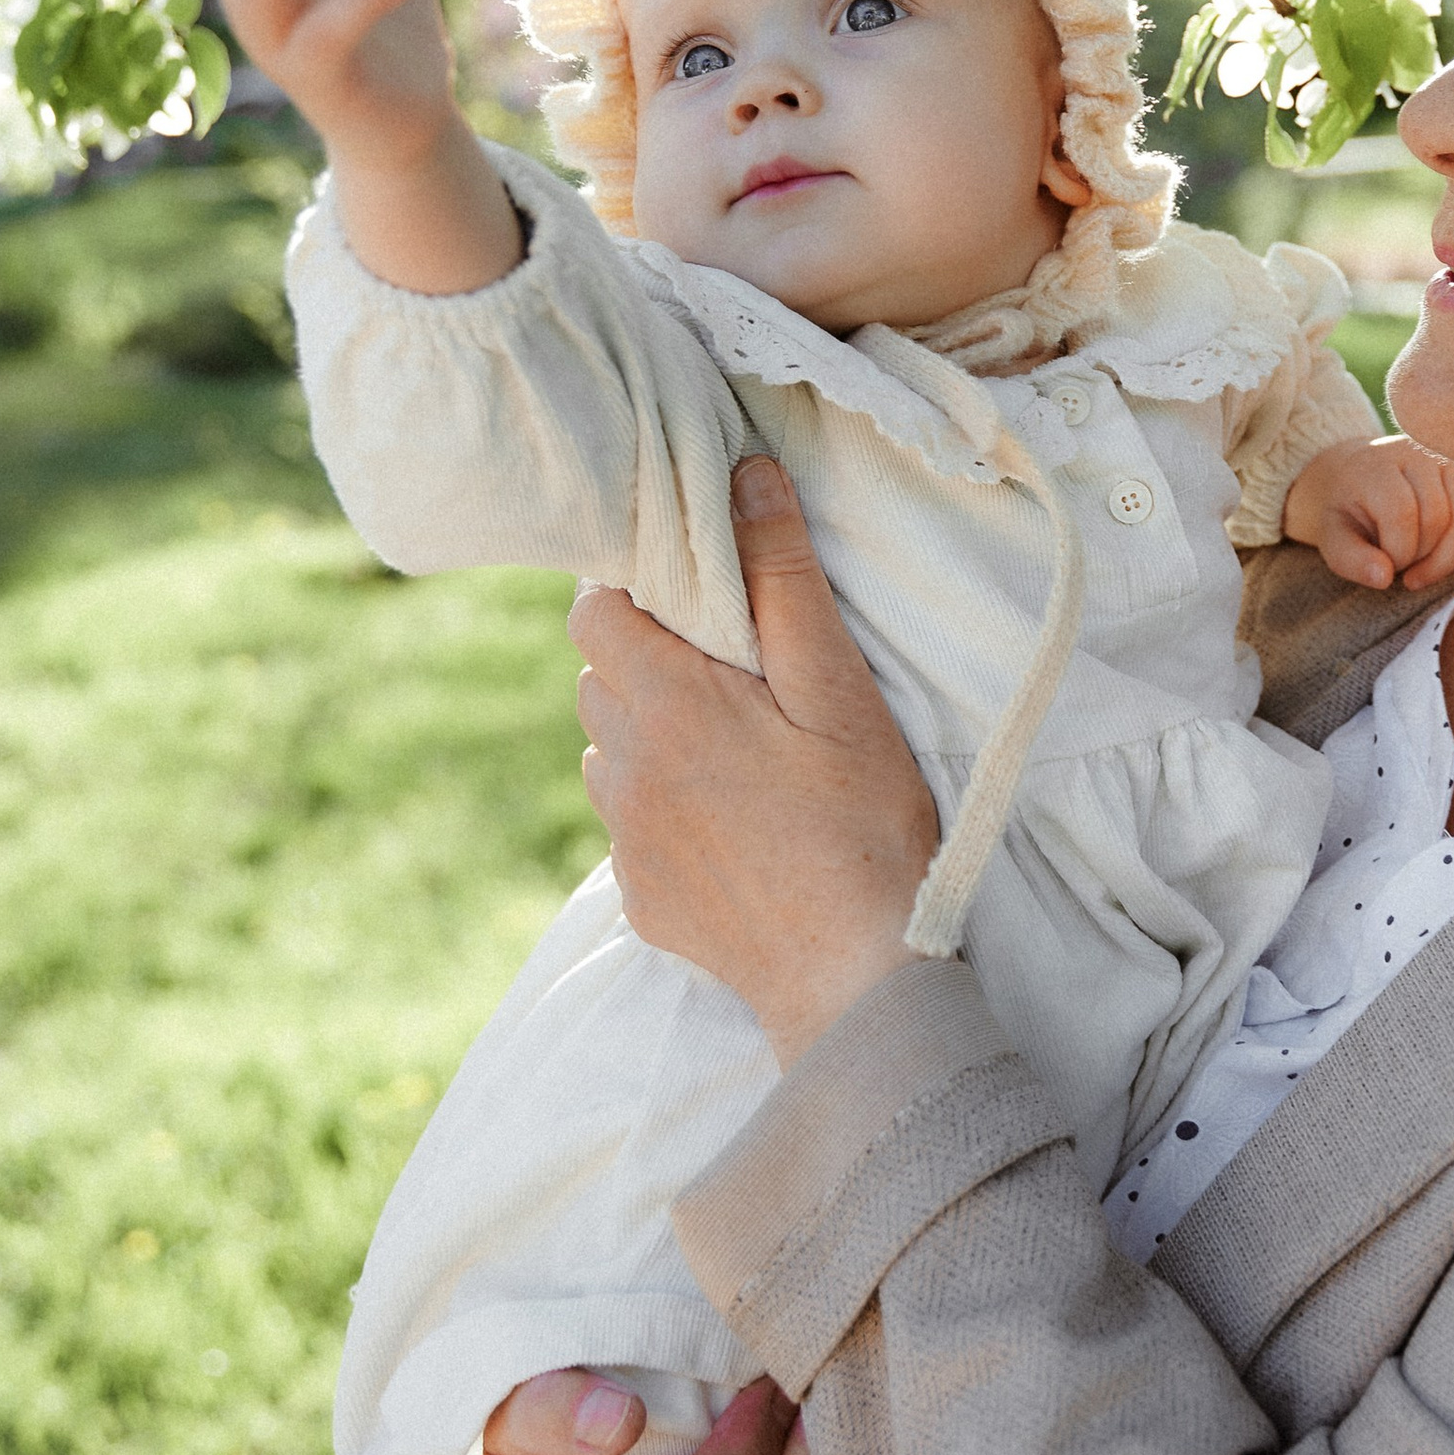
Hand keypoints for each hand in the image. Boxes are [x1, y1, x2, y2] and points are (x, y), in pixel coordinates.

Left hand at [572, 457, 938, 1062]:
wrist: (854, 980)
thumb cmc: (860, 825)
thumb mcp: (838, 690)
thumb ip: (782, 579)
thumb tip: (743, 474)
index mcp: (665, 703)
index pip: (593, 607)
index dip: (635, 585)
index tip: (694, 590)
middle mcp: (624, 768)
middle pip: (599, 676)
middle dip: (649, 655)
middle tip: (734, 665)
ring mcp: (628, 839)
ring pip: (611, 750)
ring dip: (654, 732)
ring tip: (738, 746)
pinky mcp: (641, 897)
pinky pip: (633, 824)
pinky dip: (668, 806)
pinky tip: (738, 821)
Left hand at [1280, 434, 1453, 591]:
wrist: (1362, 480)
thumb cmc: (1349, 514)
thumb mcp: (1334, 538)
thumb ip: (1351, 560)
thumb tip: (1384, 578)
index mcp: (1378, 463)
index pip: (1401, 513)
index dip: (1398, 553)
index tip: (1386, 566)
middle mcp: (1418, 452)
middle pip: (1437, 517)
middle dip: (1421, 556)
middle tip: (1401, 564)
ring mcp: (1449, 461)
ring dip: (1448, 556)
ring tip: (1423, 565)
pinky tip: (1441, 554)